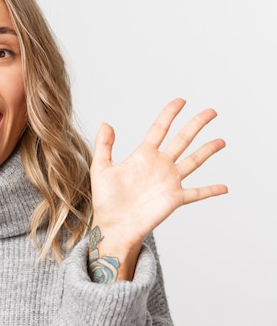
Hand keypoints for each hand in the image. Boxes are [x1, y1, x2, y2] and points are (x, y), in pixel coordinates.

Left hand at [89, 98, 226, 277]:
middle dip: (196, 125)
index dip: (170, 114)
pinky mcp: (174, 199)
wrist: (113, 225)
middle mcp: (159, 165)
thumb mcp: (101, 168)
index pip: (160, 129)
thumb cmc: (105, 199)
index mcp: (143, 155)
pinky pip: (196, 193)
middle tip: (211, 112)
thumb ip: (104, 145)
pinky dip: (210, 190)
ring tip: (221, 141)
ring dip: (208, 150)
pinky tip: (224, 187)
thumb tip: (106, 123)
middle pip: (182, 139)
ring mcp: (169, 181)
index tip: (181, 101)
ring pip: (193, 161)